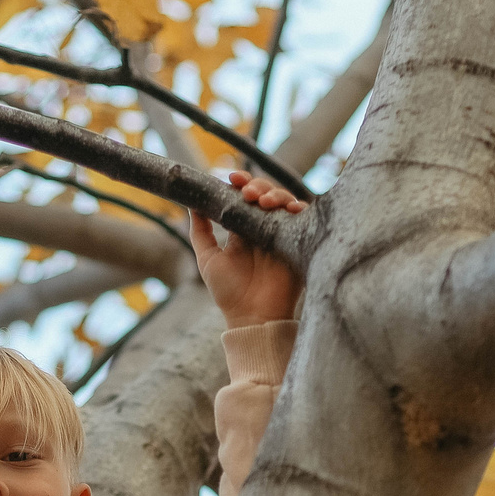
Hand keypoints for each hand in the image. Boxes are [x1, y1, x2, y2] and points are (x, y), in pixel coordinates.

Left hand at [191, 172, 306, 330]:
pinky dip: (298, 208)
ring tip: (263, 201)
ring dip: (275, 194)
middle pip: (265, 194)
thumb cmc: (228, 292)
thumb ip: (200, 232)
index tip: (231, 178)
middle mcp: (263, 228)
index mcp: (242, 229)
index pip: (243, 197)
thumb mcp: (207, 258)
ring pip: (284, 201)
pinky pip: (303, 218)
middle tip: (248, 193)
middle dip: (257, 186)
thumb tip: (191, 203)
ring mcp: (281, 234)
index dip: (240, 183)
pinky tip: (289, 208)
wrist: (252, 317)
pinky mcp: (297, 243)